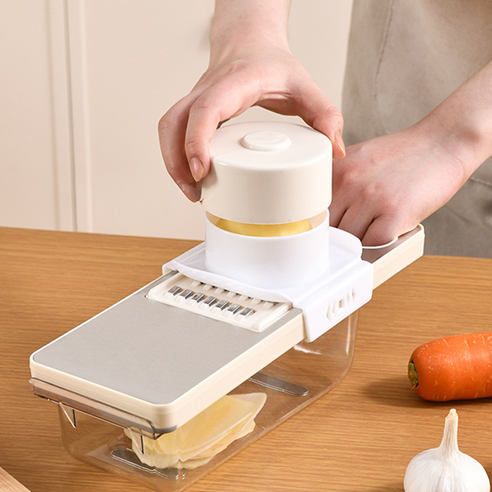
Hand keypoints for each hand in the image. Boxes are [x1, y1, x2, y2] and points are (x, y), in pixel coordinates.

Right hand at [158, 47, 344, 201]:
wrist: (249, 42)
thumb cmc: (272, 63)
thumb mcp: (305, 85)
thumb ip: (326, 114)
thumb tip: (336, 150)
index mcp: (233, 84)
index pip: (205, 110)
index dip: (197, 141)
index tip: (201, 171)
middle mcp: (207, 91)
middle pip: (172, 124)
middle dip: (176, 163)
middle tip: (195, 193)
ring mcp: (197, 100)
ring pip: (167, 129)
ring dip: (172, 163)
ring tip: (192, 192)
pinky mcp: (194, 111)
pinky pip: (174, 132)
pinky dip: (177, 157)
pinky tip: (193, 177)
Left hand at [329, 124, 468, 245]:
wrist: (442, 143)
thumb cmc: (402, 155)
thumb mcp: (358, 160)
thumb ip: (337, 184)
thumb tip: (321, 216)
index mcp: (337, 171)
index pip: (315, 213)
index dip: (320, 227)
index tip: (326, 234)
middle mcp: (350, 184)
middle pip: (330, 229)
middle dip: (339, 237)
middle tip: (353, 236)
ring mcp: (371, 199)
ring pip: (350, 240)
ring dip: (361, 242)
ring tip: (374, 232)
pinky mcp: (395, 213)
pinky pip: (374, 244)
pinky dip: (379, 246)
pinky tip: (387, 234)